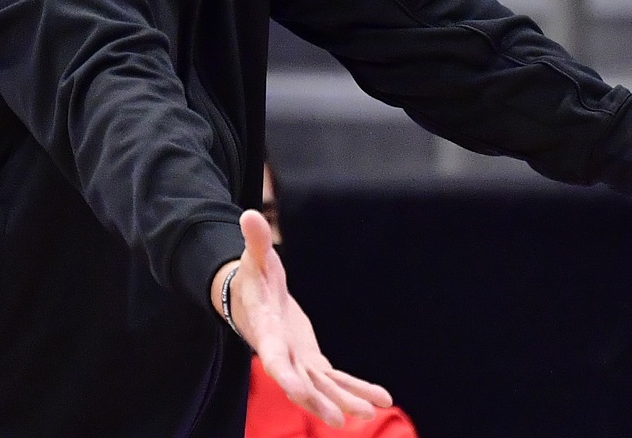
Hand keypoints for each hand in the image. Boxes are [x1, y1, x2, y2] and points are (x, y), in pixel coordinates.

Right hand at [212, 210, 392, 427]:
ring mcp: (296, 360)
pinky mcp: (311, 360)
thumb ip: (256, 241)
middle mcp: (280, 353)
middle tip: (341, 417)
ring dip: (343, 400)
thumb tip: (250, 213)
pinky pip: (334, 380)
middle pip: (299, 383)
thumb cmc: (252, 276)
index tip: (292, 389)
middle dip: (319, 400)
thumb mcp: (255, 258)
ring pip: (320, 387)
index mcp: (265, 330)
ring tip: (368, 414)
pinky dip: (355, 389)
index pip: (272, 355)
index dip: (282, 373)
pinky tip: (381, 401)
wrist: (249, 299)